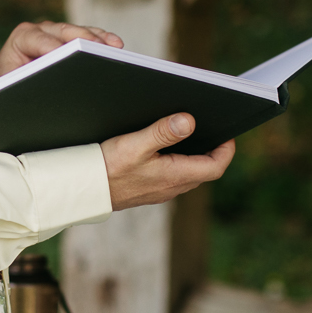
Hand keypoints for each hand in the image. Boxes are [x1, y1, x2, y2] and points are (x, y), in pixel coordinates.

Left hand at [0, 20, 122, 79]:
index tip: (70, 57)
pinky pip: (90, 35)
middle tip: (100, 50)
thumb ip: (23, 83)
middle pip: (64, 31)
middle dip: (83, 39)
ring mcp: (58, 30)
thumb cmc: (10, 82)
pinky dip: (103, 39)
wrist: (11, 74)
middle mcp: (41, 29)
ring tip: (116, 48)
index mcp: (23, 37)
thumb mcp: (12, 84)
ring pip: (80, 31)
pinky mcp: (71, 36)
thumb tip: (44, 88)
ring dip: (98, 38)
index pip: (39, 40)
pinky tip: (116, 46)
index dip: (55, 48)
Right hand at [101, 114, 234, 211]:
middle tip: (213, 128)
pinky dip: (179, 162)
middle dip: (213, 150)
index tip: (228, 132)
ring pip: (190, 174)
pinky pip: (174, 176)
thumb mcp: (135, 145)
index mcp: (175, 176)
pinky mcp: (149, 190)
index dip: (226, 150)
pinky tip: (166, 149)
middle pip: (205, 170)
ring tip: (192, 134)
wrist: (83, 190)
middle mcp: (172, 187)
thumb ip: (163, 132)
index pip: (215, 166)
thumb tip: (190, 121)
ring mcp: (161, 191)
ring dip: (195, 156)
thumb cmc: (107, 168)